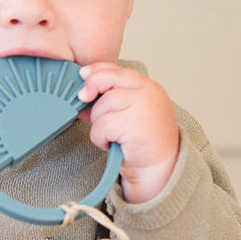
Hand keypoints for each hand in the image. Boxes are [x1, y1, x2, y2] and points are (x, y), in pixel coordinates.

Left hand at [79, 62, 180, 204]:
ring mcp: (142, 107)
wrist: (159, 169)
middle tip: (84, 100)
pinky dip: (100, 138)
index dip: (97, 71)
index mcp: (148, 87)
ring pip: (102, 105)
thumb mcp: (127, 115)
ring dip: (99, 123)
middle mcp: (147, 93)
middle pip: (107, 79)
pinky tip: (112, 144)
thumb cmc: (143, 143)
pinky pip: (101, 126)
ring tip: (112, 136)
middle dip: (91, 89)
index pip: (118, 69)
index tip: (83, 76)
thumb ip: (109, 101)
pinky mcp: (134, 124)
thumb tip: (81, 95)